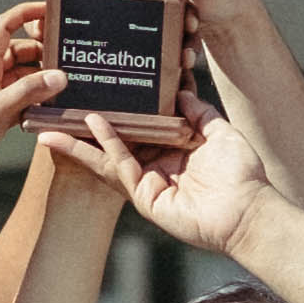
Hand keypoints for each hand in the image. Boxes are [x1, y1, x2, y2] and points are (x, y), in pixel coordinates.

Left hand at [0, 0, 55, 188]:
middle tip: (67, 55)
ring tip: (66, 82)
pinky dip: (36, 100)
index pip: (5, 26)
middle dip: (41, 51)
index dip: (25, 13)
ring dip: (41, 78)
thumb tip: (59, 76)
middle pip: (19, 51)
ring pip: (22, 76)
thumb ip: (30, 90)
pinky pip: (22, 99)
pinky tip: (52, 107)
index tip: (47, 10)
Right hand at [43, 112, 276, 255]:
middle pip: (114, 145)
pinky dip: (107, 144)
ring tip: (54, 124)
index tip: (99, 93)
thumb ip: (199, 112)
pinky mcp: (146, 198)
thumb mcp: (220, 132)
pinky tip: (94, 123)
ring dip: (81, 141)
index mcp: (172, 151)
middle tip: (60, 111)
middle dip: (85, 132)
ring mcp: (148, 183)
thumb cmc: (242, 175)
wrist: (249, 210)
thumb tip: (181, 91)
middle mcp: (156, 167)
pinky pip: (122, 166)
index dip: (119, 113)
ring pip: (108, 158)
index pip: (138, 129)